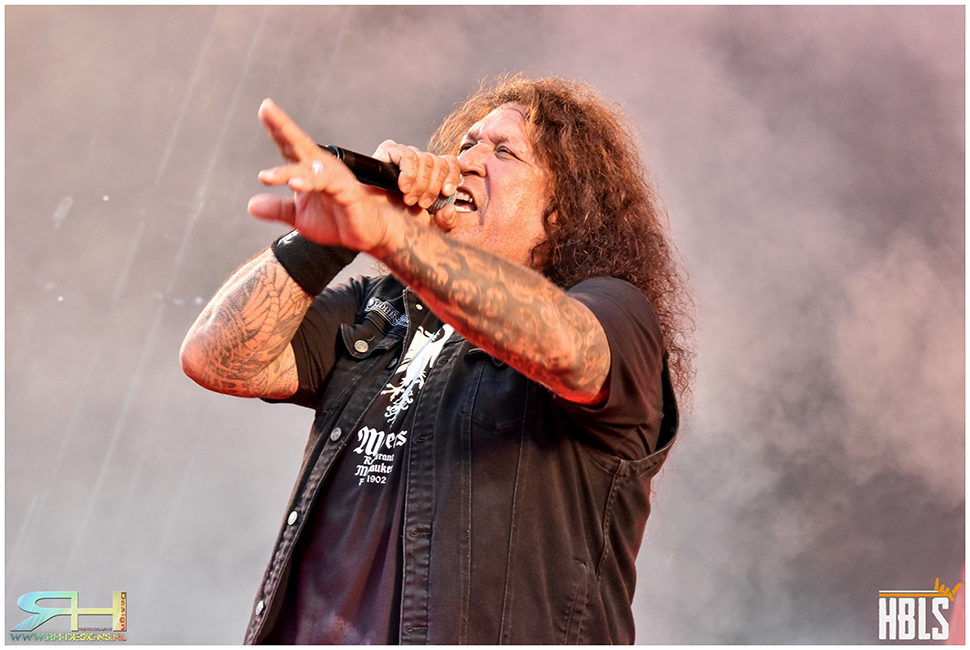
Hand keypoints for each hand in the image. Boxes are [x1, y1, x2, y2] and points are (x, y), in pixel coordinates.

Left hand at [247, 99, 458, 251]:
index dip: (276, 129)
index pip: (290, 147)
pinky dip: (311, 183)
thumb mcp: (300, 218)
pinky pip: (327, 183)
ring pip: (308, 168)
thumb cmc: (338, 221)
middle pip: (299, 144)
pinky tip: (296, 185)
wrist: (369, 234)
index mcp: (310, 170)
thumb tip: (250, 205)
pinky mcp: (347, 191)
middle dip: (282, 126)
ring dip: (286, 173)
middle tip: (266, 109)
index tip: (264, 110)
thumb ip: (278, 209)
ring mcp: (335, 177)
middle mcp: (322, 168)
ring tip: (266, 177)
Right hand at [372, 140, 459, 230]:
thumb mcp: (428, 225)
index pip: (450, 162)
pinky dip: (409, 173)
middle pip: (439, 162)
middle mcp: (420, 160)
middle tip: (421, 203)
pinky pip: (408, 156)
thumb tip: (451, 209)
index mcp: (432, 173)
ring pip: (426, 159)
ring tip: (409, 199)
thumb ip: (445, 221)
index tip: (446, 193)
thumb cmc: (399, 219)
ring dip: (420, 183)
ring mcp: (405, 154)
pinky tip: (403, 187)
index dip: (451, 177)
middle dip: (432, 187)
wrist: (372, 219)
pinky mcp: (389, 151)